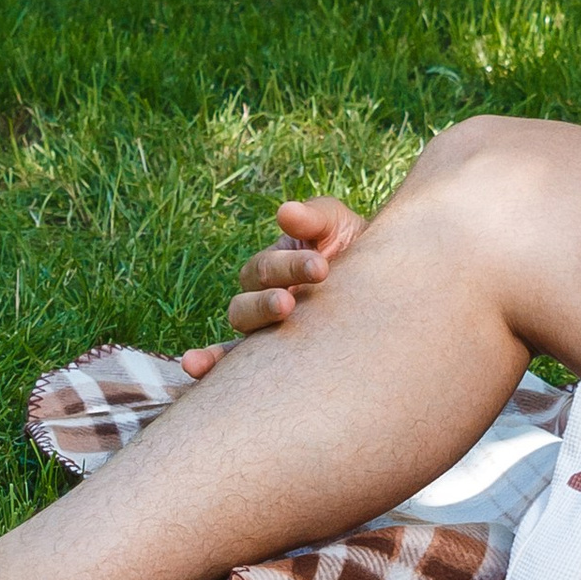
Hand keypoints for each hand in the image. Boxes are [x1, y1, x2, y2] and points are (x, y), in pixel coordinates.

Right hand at [179, 196, 367, 378]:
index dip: (290, 266)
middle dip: (266, 301)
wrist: (388, 295)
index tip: (322, 267)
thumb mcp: (340, 228)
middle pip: (245, 303)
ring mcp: (264, 334)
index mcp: (274, 269)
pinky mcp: (270, 363)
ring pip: (240, 332)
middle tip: (289, 302)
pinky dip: (211, 366)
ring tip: (276, 323)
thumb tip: (285, 212)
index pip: (266, 268)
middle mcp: (261, 300)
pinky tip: (192, 366)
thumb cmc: (360, 254)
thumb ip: (314, 218)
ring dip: (251, 329)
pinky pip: (232, 368)